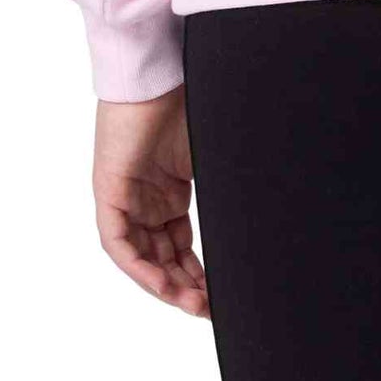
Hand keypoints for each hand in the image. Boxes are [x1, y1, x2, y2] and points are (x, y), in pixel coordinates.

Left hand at [93, 89, 208, 316]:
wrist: (163, 71)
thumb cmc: (191, 103)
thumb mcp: (212, 158)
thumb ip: (224, 190)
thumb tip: (270, 212)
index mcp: (169, 191)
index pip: (180, 246)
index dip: (197, 274)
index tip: (217, 297)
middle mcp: (145, 200)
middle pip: (161, 257)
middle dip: (184, 288)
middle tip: (209, 310)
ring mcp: (126, 197)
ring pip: (140, 257)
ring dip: (164, 285)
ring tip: (193, 304)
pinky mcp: (110, 191)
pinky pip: (119, 242)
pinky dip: (139, 266)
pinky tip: (161, 285)